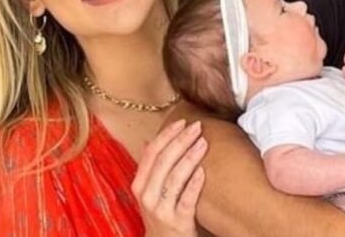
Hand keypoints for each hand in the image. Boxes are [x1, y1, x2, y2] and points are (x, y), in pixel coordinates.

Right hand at [132, 119, 207, 236]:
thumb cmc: (161, 213)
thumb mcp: (150, 191)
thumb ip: (150, 168)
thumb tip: (149, 140)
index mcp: (140, 185)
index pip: (151, 154)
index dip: (166, 136)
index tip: (182, 121)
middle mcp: (147, 196)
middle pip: (163, 163)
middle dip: (180, 141)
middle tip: (197, 126)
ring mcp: (161, 210)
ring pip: (174, 179)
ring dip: (189, 158)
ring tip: (203, 142)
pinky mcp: (177, 223)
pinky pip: (186, 200)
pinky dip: (194, 184)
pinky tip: (203, 171)